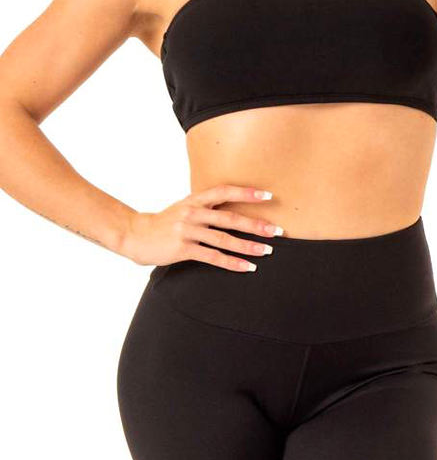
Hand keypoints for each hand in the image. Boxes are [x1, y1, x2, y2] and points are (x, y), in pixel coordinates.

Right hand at [121, 184, 282, 271]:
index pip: (224, 191)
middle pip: (230, 218)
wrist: (135, 234)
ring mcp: (187, 230)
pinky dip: (231, 263)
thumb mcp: (185, 208)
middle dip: (256, 225)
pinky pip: (212, 256)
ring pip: (224, 239)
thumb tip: (235, 207)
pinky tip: (246, 267)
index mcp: (195, 200)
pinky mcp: (182, 248)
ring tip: (266, 251)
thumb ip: (207, 207)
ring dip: (248, 246)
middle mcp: (193, 213)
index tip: (268, 196)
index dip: (246, 193)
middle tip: (277, 231)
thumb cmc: (165, 222)